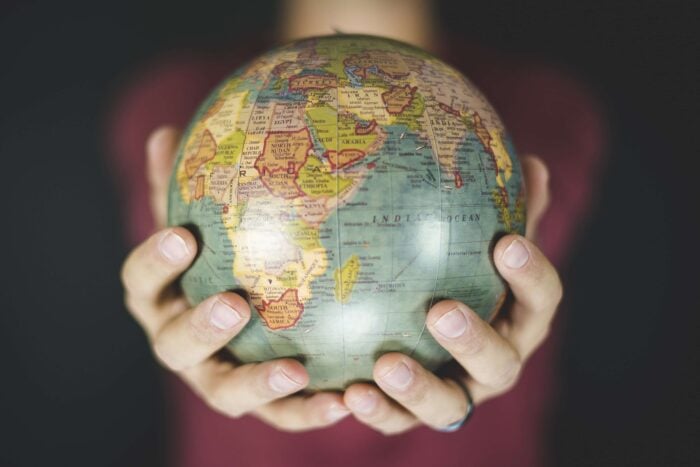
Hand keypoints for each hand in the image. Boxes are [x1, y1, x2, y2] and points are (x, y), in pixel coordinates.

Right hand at [120, 127, 350, 430]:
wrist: (243, 316)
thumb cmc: (220, 257)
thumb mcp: (205, 220)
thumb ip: (186, 186)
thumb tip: (165, 132)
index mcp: (160, 299)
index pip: (141, 282)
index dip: (155, 262)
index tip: (182, 236)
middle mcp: (180, 344)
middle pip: (174, 346)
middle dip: (200, 327)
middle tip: (234, 304)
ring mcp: (216, 379)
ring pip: (225, 392)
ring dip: (256, 382)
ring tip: (294, 368)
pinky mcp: (258, 404)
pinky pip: (280, 415)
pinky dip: (307, 411)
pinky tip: (344, 399)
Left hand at [342, 156, 562, 433]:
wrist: (427, 333)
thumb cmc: (460, 274)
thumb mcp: (477, 244)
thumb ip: (502, 209)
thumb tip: (532, 163)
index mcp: (519, 319)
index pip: (541, 300)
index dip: (530, 274)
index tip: (505, 242)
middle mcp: (495, 364)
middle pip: (500, 363)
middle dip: (475, 341)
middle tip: (441, 311)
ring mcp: (456, 394)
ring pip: (448, 405)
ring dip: (420, 388)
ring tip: (386, 364)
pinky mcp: (412, 413)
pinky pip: (396, 420)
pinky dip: (376, 411)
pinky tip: (346, 393)